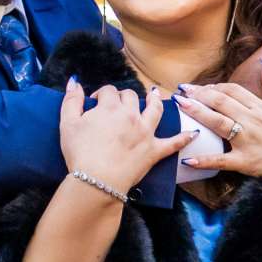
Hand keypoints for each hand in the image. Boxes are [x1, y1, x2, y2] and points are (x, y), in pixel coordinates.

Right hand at [60, 80, 189, 198]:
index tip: (93, 102)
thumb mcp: (67, 124)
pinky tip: (193, 133)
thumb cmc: (80, 153)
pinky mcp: (154, 151)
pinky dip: (184, 138)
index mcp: (110, 107)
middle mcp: (131, 115)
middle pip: (131, 96)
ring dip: (156, 101)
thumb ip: (71, 100)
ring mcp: (145, 132)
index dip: (100, 94)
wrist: (97, 180)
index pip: (108, 91)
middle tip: (117, 104)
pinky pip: (173, 143)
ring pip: (155, 110)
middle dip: (124, 96)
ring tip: (156, 95)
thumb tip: (74, 81)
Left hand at [179, 64, 261, 191]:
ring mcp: (249, 142)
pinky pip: (222, 161)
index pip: (233, 90)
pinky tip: (187, 159)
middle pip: (221, 102)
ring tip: (180, 106)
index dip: (214, 86)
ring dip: (197, 113)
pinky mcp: (248, 163)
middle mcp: (253, 121)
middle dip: (198, 95)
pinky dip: (204, 160)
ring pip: (218, 123)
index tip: (200, 87)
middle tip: (180, 92)